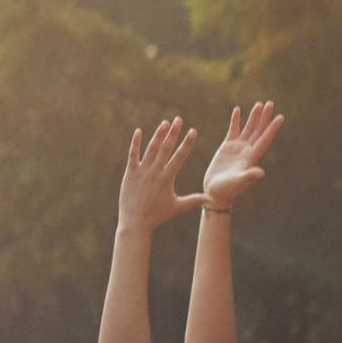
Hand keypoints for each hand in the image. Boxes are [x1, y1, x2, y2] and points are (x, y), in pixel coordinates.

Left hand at [116, 117, 208, 235]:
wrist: (135, 223)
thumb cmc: (157, 215)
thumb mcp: (177, 207)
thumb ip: (194, 200)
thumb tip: (211, 199)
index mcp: (167, 178)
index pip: (180, 156)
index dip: (187, 143)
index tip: (193, 131)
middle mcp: (155, 172)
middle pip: (166, 148)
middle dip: (173, 133)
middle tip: (179, 119)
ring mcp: (141, 172)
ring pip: (151, 149)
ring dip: (158, 135)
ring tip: (165, 123)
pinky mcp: (130, 174)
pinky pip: (132, 155)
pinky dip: (135, 143)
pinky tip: (138, 131)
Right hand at [202, 101, 283, 209]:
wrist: (215, 193)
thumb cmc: (226, 190)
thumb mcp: (237, 183)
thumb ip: (248, 176)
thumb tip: (260, 173)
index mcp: (251, 157)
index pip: (264, 139)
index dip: (272, 128)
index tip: (281, 117)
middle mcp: (247, 150)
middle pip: (259, 130)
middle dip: (264, 117)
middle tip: (270, 103)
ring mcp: (237, 148)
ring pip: (248, 128)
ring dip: (253, 116)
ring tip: (259, 104)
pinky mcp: (226, 147)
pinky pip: (233, 130)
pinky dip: (235, 120)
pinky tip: (237, 110)